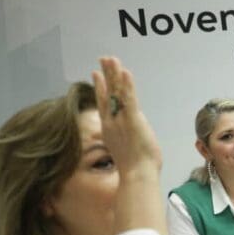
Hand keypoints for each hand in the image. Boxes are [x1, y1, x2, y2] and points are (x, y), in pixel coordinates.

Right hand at [91, 57, 161, 175]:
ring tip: (112, 59)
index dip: (100, 87)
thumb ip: (122, 140)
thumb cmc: (134, 168)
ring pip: (117, 93)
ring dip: (115, 74)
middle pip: (107, 92)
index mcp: (110, 128)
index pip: (103, 103)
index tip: (96, 73)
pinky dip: (127, 86)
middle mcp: (112, 121)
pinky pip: (130, 100)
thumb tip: (125, 139)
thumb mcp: (124, 150)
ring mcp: (121, 120)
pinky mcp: (133, 121)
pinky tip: (125, 73)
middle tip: (104, 58)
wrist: (137, 176)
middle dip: (106, 74)